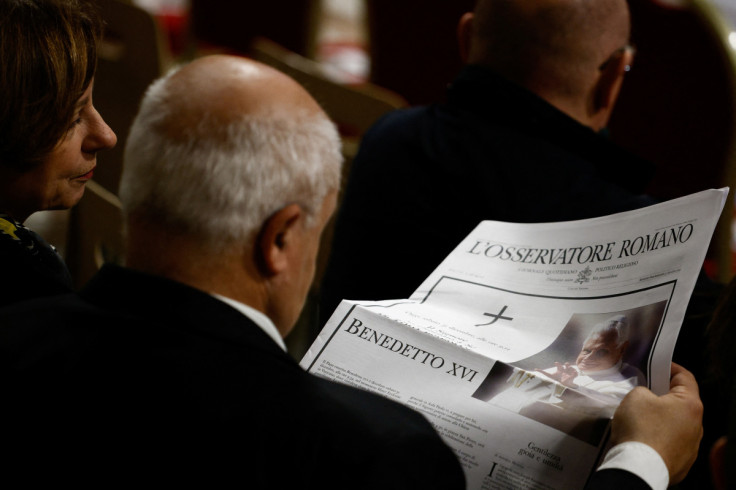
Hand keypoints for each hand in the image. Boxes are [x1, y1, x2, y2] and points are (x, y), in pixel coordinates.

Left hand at [537, 362, 577, 386]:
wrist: (562, 386)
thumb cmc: (556, 380)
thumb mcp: (549, 376)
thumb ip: (543, 372)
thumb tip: (535, 369)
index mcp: (559, 370)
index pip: (559, 365)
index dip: (558, 363)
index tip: (555, 363)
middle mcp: (565, 370)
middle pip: (566, 365)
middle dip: (567, 364)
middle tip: (565, 364)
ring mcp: (569, 373)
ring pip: (572, 368)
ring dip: (571, 368)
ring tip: (570, 369)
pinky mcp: (572, 377)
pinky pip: (576, 374)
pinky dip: (575, 373)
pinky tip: (574, 374)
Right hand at [610, 362, 702, 483]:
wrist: (639, 467)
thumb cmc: (640, 428)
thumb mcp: (635, 396)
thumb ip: (644, 391)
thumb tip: (648, 398)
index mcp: (690, 405)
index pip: (685, 377)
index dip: (670, 367)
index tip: (658, 365)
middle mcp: (696, 425)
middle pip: (681, 402)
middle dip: (663, 395)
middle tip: (644, 391)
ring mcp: (691, 446)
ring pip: (676, 424)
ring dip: (661, 418)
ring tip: (640, 418)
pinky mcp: (682, 462)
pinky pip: (670, 443)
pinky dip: (658, 437)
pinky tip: (643, 438)